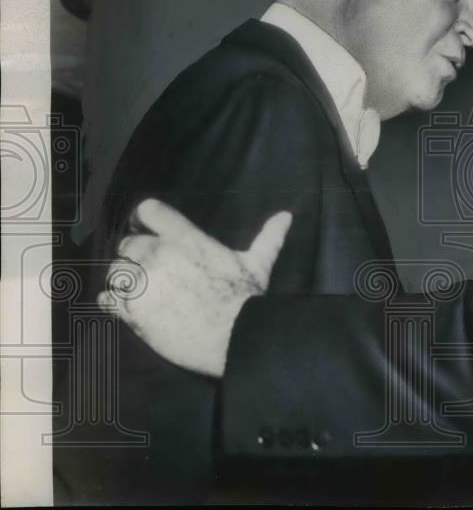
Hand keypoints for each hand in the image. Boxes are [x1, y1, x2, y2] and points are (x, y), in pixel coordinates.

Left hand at [98, 198, 291, 377]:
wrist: (234, 338)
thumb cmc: (245, 299)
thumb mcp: (258, 263)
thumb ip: (268, 237)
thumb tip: (287, 216)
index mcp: (186, 239)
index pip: (148, 211)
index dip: (143, 219)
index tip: (145, 229)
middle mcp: (159, 255)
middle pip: (128, 243)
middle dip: (136, 255)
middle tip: (150, 270)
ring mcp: (143, 282)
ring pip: (115, 271)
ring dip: (124, 279)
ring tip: (141, 291)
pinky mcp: (132, 310)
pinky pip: (108, 298)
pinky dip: (114, 302)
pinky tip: (127, 306)